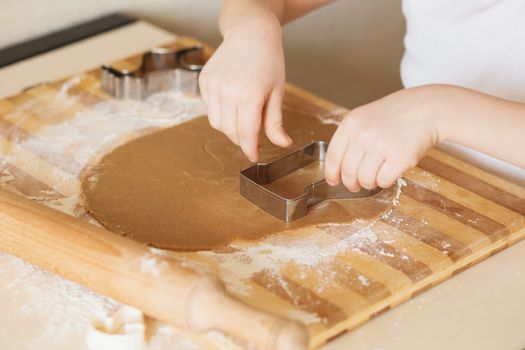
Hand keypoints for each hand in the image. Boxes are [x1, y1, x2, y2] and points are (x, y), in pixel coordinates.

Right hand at [199, 17, 291, 161]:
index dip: (250, 150)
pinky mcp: (204, 81)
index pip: (246, 134)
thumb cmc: (269, 60)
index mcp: (249, 96)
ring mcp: (213, 86)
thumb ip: (276, 122)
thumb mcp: (277, 92)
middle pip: (230, 132)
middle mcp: (227, 92)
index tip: (254, 156)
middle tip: (253, 137)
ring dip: (229, 128)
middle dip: (242, 140)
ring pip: (216, 123)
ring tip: (243, 119)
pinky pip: (209, 109)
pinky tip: (232, 104)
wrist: (250, 32)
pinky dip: (220, 113)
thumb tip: (282, 144)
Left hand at [324, 85, 444, 191]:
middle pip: (348, 172)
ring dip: (369, 184)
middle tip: (356, 185)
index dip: (331, 174)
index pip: (333, 157)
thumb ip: (350, 138)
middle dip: (351, 184)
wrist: (426, 108)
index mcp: (351, 124)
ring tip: (375, 177)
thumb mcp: (365, 118)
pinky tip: (389, 172)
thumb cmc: (394, 116)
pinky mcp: (399, 157)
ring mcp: (381, 145)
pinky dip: (385, 182)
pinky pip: (383, 181)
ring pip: (365, 180)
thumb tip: (336, 169)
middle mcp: (363, 134)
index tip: (334, 181)